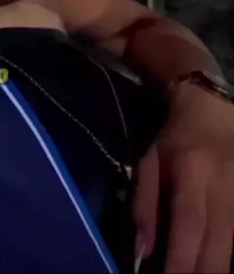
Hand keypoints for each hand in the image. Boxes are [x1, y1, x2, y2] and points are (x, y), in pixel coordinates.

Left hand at [134, 85, 233, 272]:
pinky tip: (213, 263)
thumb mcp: (150, 163)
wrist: (215, 110)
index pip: (189, 225)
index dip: (181, 262)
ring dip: (215, 268)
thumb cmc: (177, 138)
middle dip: (202, 273)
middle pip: (219, 246)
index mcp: (192, 172)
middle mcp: (223, 187)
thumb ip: (144, 206)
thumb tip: (142, 254)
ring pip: (232, 246)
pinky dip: (228, 254)